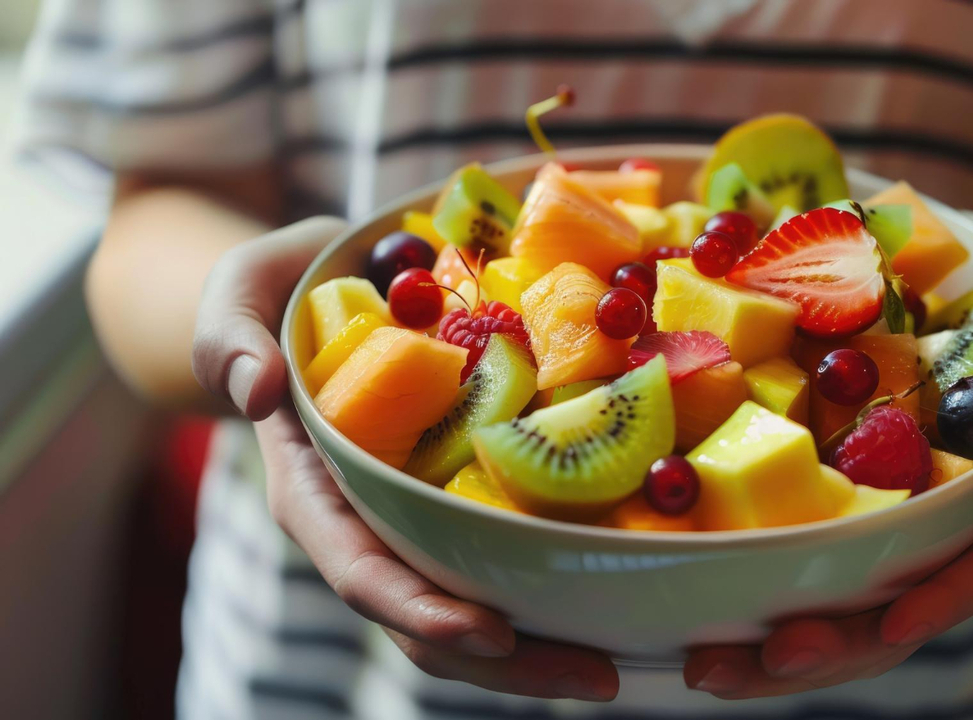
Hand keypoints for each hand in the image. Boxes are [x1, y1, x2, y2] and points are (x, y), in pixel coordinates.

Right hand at [192, 218, 619, 701]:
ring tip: (619, 661)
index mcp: (314, 493)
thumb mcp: (240, 294)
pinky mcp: (464, 492)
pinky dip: (556, 579)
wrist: (323, 287)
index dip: (421, 610)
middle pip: (429, 615)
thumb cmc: (278, 293)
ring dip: (542, 643)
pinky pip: (506, 548)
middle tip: (598, 676)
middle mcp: (370, 520)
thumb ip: (229, 337)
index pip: (362, 570)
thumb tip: (255, 389)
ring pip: (474, 600)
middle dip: (507, 660)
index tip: (491, 633)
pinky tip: (620, 589)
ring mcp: (419, 513)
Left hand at [684, 218, 972, 698]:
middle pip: (907, 601)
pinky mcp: (828, 497)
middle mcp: (947, 509)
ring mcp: (886, 512)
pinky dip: (752, 596)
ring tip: (707, 667)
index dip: (954, 590)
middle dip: (845, 643)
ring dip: (781, 648)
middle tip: (768, 656)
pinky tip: (694, 626)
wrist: (930, 265)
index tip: (898, 620)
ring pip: (847, 602)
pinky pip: (798, 559)